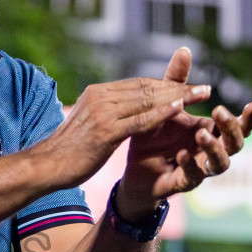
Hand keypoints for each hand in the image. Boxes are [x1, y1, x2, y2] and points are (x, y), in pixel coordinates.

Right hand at [38, 73, 211, 188]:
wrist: (46, 167)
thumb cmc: (68, 151)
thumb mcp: (89, 126)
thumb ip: (107, 114)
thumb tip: (123, 111)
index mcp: (97, 93)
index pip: (139, 84)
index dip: (166, 85)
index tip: (188, 87)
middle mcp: (100, 97)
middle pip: (147, 87)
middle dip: (178, 87)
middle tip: (205, 87)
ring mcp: (103, 112)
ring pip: (148, 99)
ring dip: (178, 96)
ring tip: (202, 94)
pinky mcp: (106, 131)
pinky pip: (141, 119)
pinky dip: (162, 112)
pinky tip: (180, 110)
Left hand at [117, 48, 251, 216]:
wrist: (133, 168)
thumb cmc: (155, 137)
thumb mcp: (164, 105)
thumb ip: (176, 82)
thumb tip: (184, 49)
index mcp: (211, 131)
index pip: (239, 126)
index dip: (249, 118)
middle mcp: (211, 151)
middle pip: (236, 144)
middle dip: (232, 128)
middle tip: (218, 112)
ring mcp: (200, 169)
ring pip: (220, 164)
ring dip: (213, 148)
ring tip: (201, 133)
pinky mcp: (183, 183)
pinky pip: (192, 177)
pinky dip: (189, 165)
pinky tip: (180, 154)